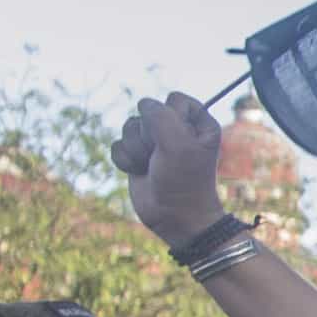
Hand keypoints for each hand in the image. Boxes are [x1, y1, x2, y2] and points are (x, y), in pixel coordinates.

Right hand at [119, 95, 230, 243]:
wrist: (174, 217)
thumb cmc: (183, 181)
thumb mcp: (178, 144)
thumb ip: (160, 116)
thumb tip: (144, 104)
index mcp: (198, 123)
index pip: (175, 99)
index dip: (170, 116)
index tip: (178, 138)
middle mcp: (177, 129)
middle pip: (147, 111)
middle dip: (149, 135)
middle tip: (162, 157)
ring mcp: (155, 143)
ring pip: (129, 127)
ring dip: (136, 149)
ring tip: (151, 166)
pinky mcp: (137, 156)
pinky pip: (118, 145)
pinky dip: (125, 160)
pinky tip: (139, 173)